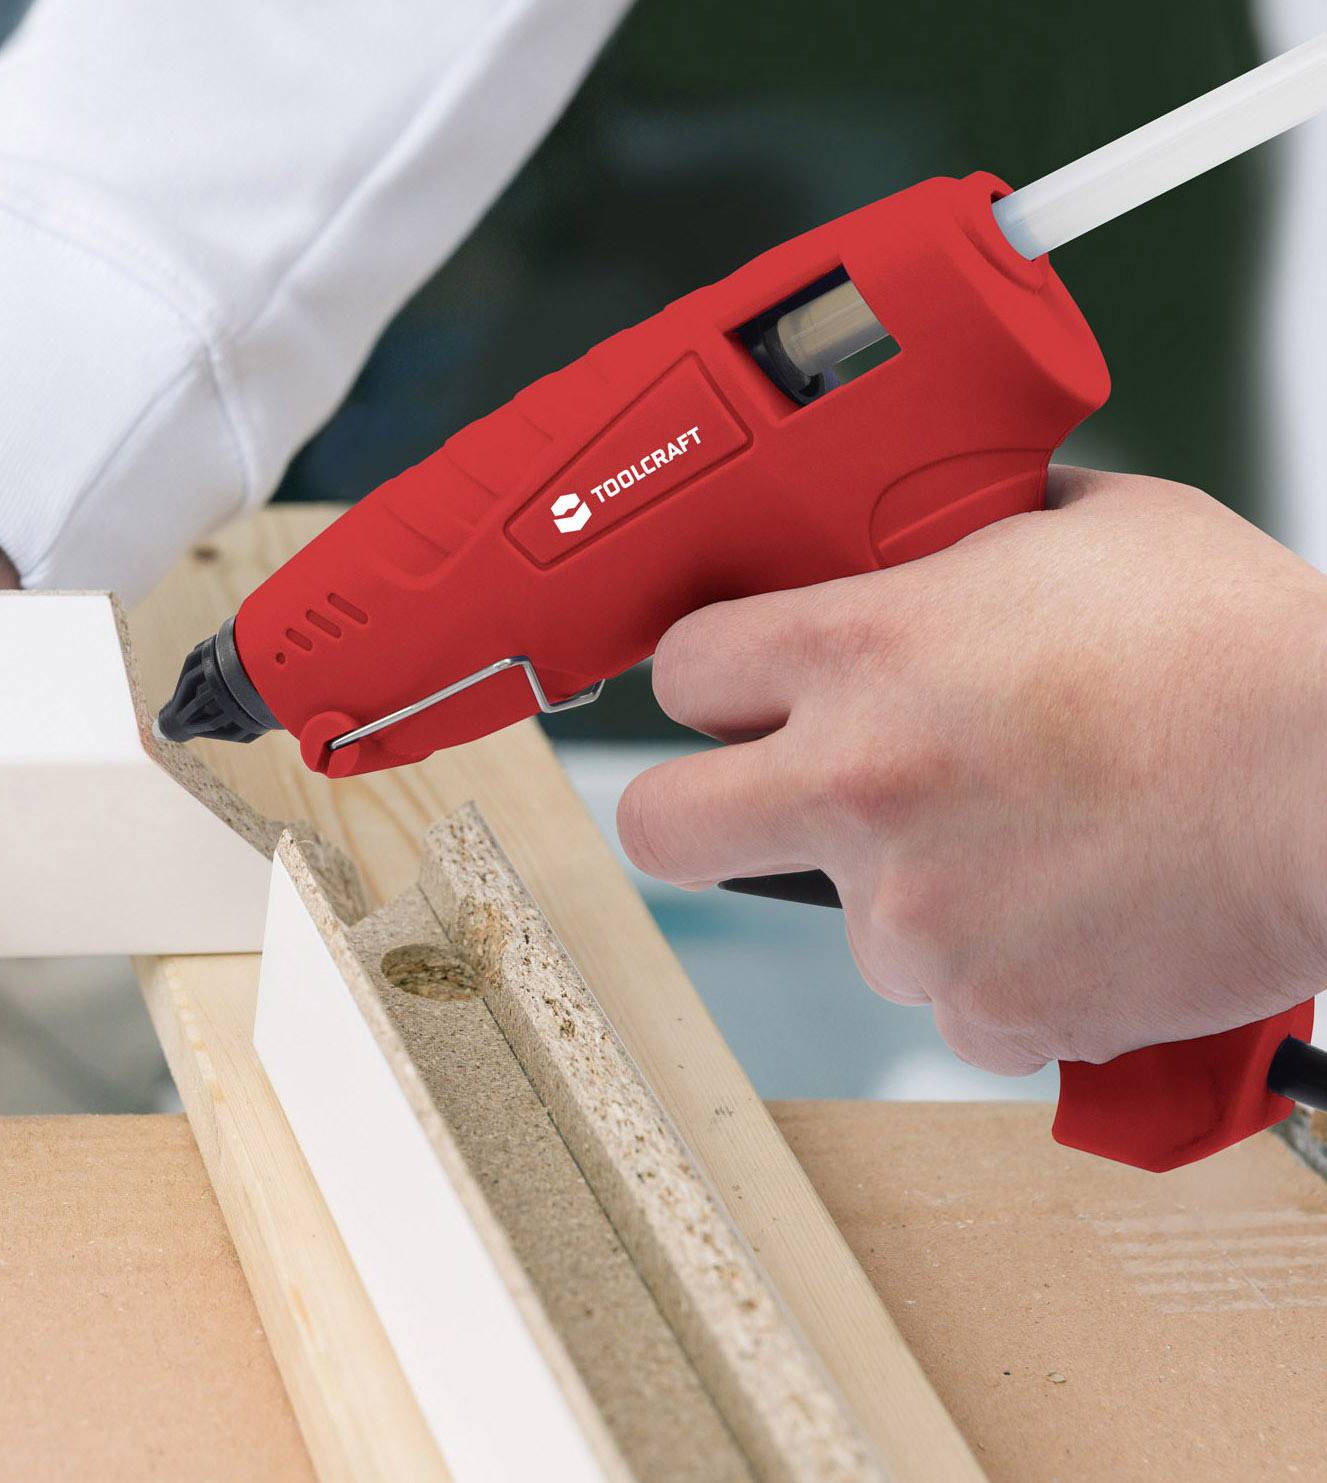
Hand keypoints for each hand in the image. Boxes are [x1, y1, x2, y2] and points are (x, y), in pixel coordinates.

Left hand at [619, 468, 1326, 1075]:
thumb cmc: (1239, 648)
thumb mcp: (1085, 528)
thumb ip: (970, 541)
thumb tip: (940, 537)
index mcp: (861, 650)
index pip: (683, 669)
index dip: (713, 680)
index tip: (745, 695)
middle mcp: (856, 785)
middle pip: (659, 824)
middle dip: (695, 812)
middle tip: (760, 804)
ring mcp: (911, 912)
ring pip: (847, 920)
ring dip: (913, 894)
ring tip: (1032, 844)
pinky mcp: (986, 1009)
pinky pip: (954, 1003)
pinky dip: (1004, 973)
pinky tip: (1077, 913)